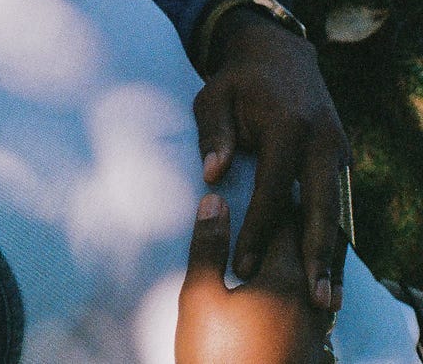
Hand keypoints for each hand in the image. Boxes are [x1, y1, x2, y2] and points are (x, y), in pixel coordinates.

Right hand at [177, 194, 332, 363]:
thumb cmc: (217, 355)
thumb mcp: (199, 297)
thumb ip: (209, 247)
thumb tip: (214, 201)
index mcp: (283, 277)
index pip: (284, 218)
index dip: (270, 190)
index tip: (254, 169)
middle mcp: (309, 294)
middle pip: (308, 239)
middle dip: (288, 212)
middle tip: (266, 188)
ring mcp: (314, 320)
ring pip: (315, 266)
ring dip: (297, 241)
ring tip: (274, 224)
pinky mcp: (310, 339)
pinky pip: (313, 289)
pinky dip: (300, 268)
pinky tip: (280, 271)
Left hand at [192, 6, 349, 309]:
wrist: (279, 54)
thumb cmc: (236, 81)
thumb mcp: (213, 97)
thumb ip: (214, 134)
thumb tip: (213, 176)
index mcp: (289, 126)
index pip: (275, 188)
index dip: (259, 229)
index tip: (245, 264)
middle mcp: (322, 141)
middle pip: (322, 208)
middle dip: (317, 256)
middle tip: (313, 299)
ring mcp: (336, 150)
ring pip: (338, 212)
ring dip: (333, 256)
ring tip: (327, 299)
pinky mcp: (340, 159)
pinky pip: (339, 204)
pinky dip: (335, 238)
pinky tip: (328, 271)